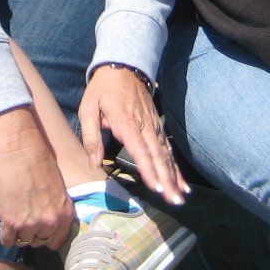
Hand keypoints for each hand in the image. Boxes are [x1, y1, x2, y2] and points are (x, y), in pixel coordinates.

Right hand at [0, 107, 74, 250]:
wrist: (18, 149)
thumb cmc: (38, 159)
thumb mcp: (57, 185)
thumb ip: (56, 206)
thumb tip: (50, 220)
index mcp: (64, 212)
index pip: (58, 240)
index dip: (49, 237)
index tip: (42, 233)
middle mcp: (49, 221)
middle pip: (40, 241)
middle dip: (33, 234)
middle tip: (26, 220)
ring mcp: (30, 224)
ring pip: (23, 241)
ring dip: (18, 233)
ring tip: (14, 219)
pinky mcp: (10, 221)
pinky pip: (7, 240)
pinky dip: (5, 236)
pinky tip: (5, 226)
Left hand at [78, 65, 188, 205]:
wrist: (123, 68)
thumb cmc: (102, 90)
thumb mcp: (88, 108)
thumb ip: (91, 136)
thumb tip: (94, 162)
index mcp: (127, 123)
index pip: (140, 150)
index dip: (149, 170)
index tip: (156, 188)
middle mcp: (145, 127)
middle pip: (158, 157)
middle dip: (167, 181)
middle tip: (174, 201)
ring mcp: (154, 127)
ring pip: (166, 155)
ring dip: (174, 177)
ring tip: (180, 197)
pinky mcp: (157, 127)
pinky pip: (168, 149)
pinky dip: (175, 167)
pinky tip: (181, 183)